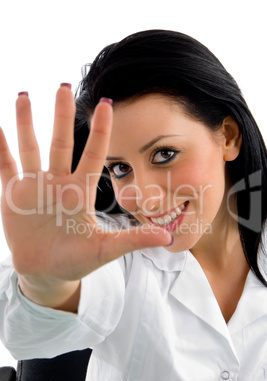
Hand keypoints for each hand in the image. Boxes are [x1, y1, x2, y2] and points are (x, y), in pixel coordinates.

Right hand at [0, 85, 171, 307]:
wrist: (48, 273)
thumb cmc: (77, 261)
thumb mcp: (105, 249)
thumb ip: (133, 240)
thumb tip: (168, 236)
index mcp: (81, 191)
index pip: (93, 154)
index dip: (99, 131)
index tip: (106, 104)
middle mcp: (59, 183)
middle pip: (60, 143)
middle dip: (61, 116)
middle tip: (63, 86)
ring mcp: (35, 187)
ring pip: (31, 148)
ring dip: (27, 123)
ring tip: (24, 95)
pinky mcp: (13, 196)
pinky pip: (5, 166)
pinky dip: (0, 148)